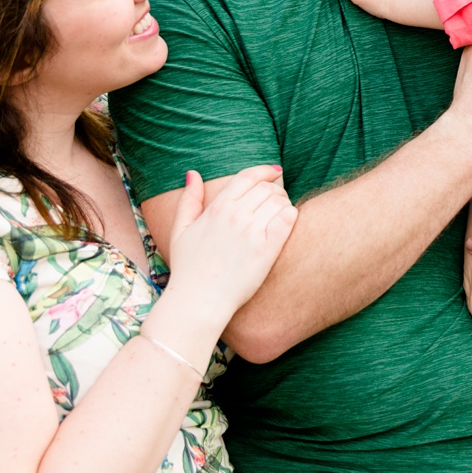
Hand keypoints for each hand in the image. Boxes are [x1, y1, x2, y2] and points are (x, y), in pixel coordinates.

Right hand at [164, 167, 296, 319]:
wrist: (199, 302)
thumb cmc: (189, 268)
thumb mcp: (181, 231)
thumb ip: (189, 200)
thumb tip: (193, 173)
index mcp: (217, 208)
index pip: (248, 176)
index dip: (264, 170)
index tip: (275, 171)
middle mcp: (235, 216)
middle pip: (267, 188)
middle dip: (275, 190)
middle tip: (276, 202)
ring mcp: (252, 232)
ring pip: (280, 201)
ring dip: (283, 204)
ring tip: (279, 215)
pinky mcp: (266, 250)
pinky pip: (288, 219)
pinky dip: (290, 216)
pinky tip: (285, 224)